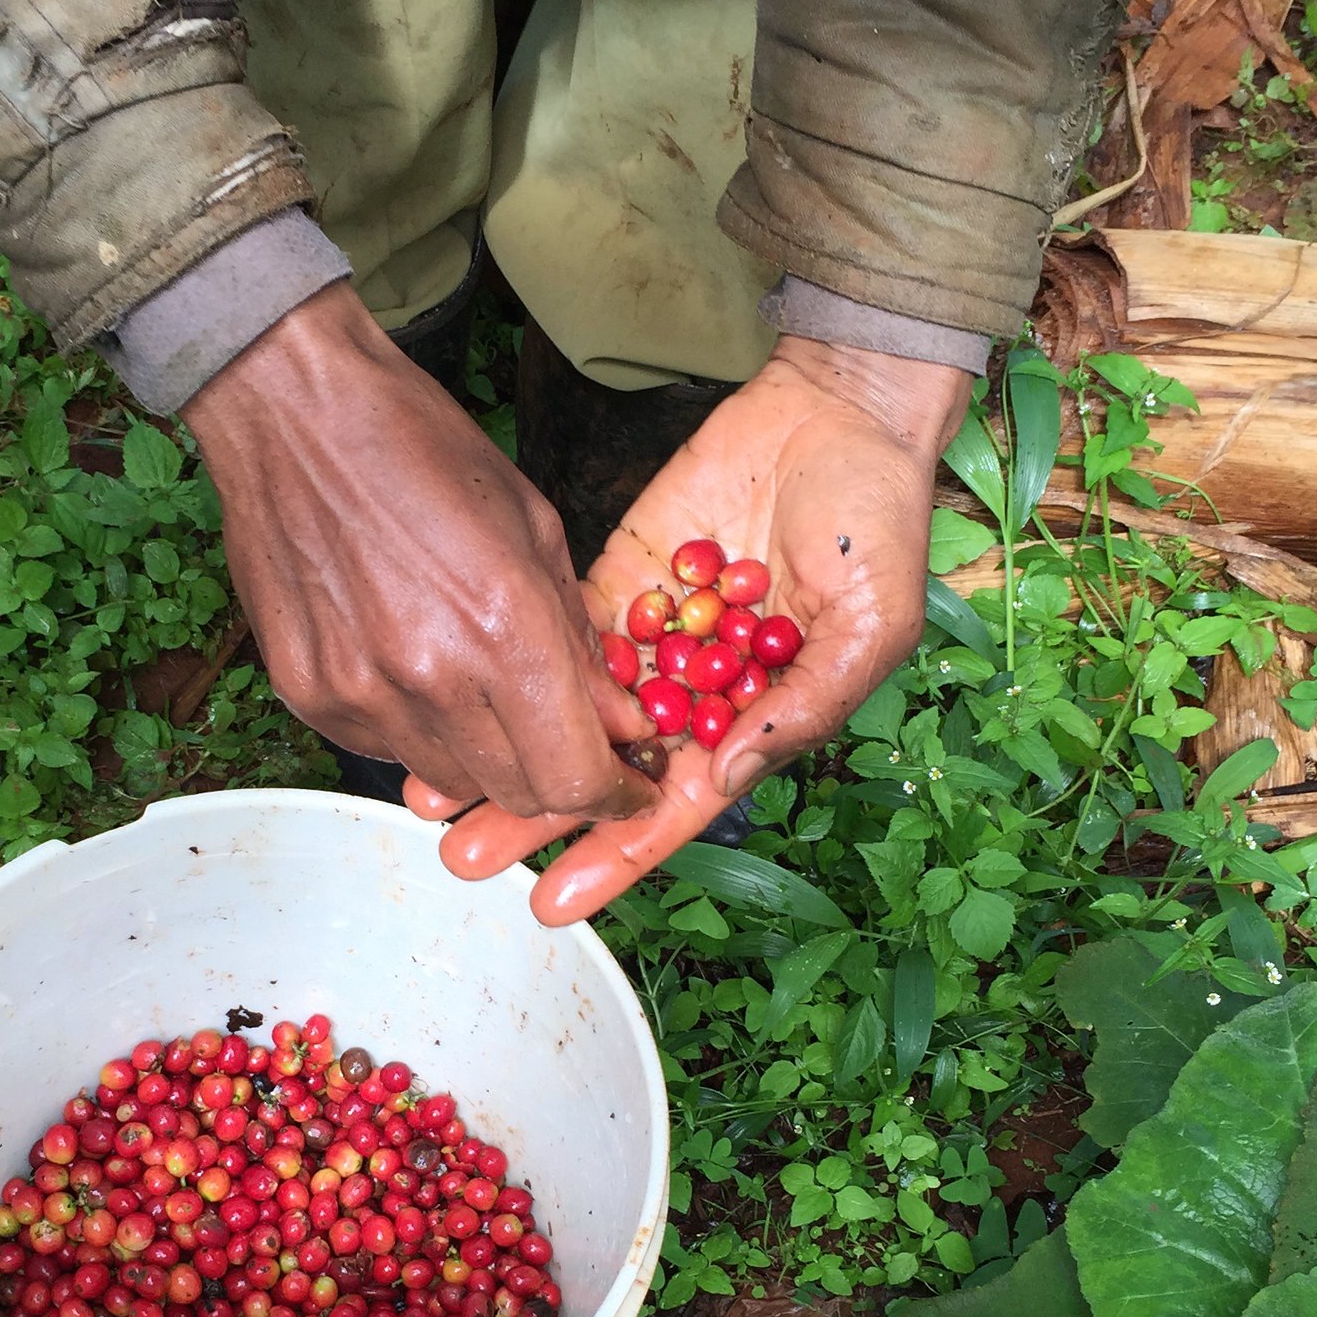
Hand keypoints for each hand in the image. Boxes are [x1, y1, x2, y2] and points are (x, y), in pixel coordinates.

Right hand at [184, 284, 652, 818]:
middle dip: (552, 780)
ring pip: (447, 780)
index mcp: (504, 626)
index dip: (611, 796)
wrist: (294, 410)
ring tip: (476, 685)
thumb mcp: (535, 529)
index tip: (624, 787)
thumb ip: (579, 643)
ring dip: (481, 753)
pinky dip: (414, 729)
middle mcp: (431, 675)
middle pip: (514, 793)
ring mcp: (361, 692)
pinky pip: (383, 749)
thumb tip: (620, 726)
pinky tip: (410, 666)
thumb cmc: (424, 449)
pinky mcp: (308, 694)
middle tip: (562, 742)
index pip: (572, 776)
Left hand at [407, 336, 971, 924]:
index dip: (614, 856)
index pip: (670, 807)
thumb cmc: (879, 526)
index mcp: (751, 723)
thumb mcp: (870, 627)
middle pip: (600, 770)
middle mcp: (692, 692)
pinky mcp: (617, 578)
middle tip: (465, 855)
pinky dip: (513, 668)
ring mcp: (650, 637)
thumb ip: (799, 709)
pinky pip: (562, 633)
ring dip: (504, 752)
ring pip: (564, 712)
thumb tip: (722, 781)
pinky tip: (460, 701)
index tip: (553, 903)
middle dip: (533, 816)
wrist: (842, 413)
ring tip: (437, 797)